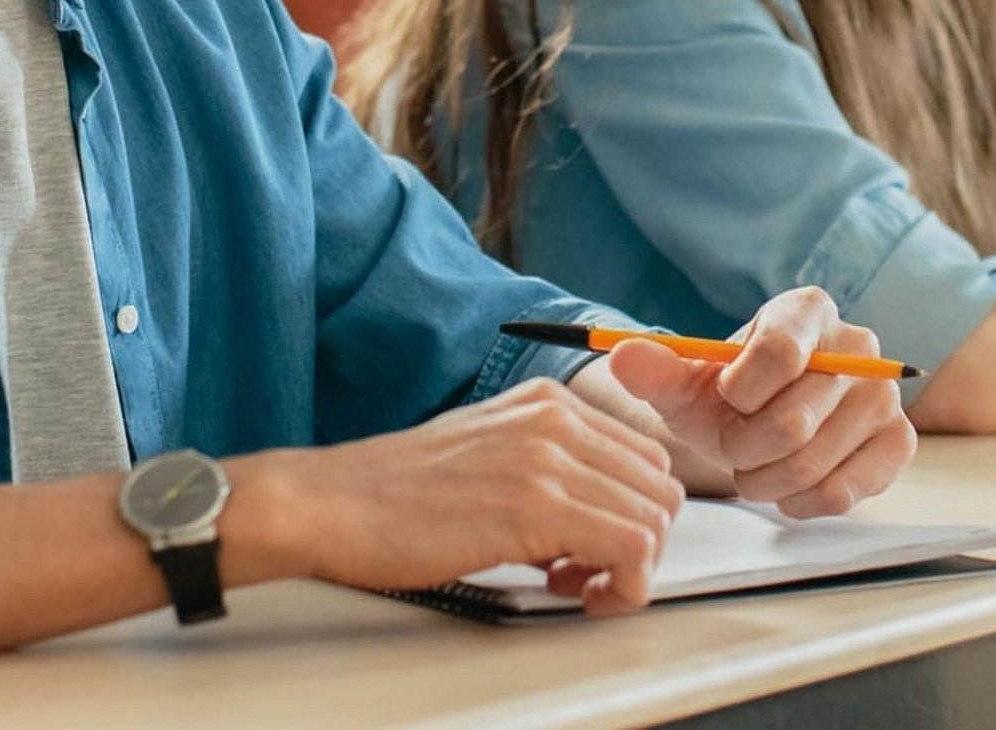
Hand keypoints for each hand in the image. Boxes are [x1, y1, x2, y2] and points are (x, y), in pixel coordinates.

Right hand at [222, 378, 684, 614]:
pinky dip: (620, 588)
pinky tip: (572, 593)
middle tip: (586, 572)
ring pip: (654, 520)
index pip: (644, 456)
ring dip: (628, 569)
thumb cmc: (397, 492)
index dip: (632, 513)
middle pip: (660, 488)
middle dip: (639, 542)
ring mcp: (548, 458)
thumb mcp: (487, 451)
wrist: (335, 502)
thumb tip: (597, 509)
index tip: (594, 546)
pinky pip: (632, 551)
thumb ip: (546, 464)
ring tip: (573, 583)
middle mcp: (555, 418)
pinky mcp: (537, 505)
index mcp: (546, 402)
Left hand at [604, 287, 916, 518]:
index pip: (778, 354)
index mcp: (806, 310)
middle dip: (744, 446)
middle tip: (734, 444)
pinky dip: (800, 501)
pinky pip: (843, 492)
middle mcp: (858, 345)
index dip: (738, 392)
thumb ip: (654, 367)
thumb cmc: (727, 396)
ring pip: (812, 462)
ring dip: (766, 478)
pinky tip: (786, 484)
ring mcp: (884, 395)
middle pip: (791, 420)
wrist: (763, 422)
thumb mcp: (686, 380)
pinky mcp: (898, 442)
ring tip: (755, 463)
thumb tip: (622, 354)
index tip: (725, 397)